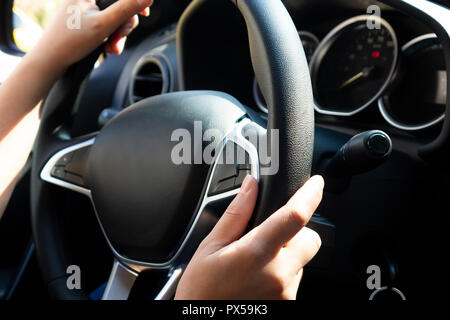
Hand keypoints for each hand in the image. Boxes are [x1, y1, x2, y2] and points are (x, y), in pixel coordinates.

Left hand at [29, 0, 152, 69]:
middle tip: (119, 38)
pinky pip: (107, 25)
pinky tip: (108, 48)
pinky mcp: (86, 20)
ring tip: (111, 48)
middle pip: (120, 6)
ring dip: (118, 35)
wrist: (51, 59)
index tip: (145, 13)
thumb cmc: (71, 41)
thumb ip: (126, 8)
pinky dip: (111, 37)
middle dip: (124, 25)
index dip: (135, 2)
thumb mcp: (104, 24)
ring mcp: (87, 9)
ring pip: (115, 18)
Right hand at [175, 175, 323, 299]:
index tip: (315, 183)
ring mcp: (285, 294)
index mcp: (256, 253)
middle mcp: (278, 275)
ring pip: (303, 260)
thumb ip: (236, 214)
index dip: (310, 195)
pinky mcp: (287, 305)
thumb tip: (250, 186)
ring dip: (287, 255)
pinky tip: (258, 277)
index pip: (295, 216)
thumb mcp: (210, 247)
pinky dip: (282, 273)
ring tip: (256, 263)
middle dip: (297, 231)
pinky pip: (295, 279)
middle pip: (310, 239)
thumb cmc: (202, 291)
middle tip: (270, 235)